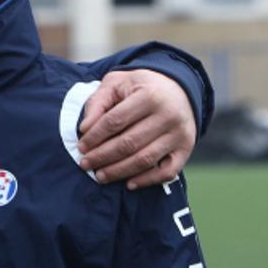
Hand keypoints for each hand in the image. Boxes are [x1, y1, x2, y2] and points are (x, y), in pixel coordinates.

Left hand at [77, 69, 195, 188]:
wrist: (178, 88)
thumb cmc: (140, 87)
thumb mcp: (116, 83)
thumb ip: (98, 102)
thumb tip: (84, 129)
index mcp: (149, 95)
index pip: (115, 121)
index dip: (95, 136)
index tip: (81, 147)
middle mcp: (168, 115)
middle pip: (129, 143)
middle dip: (102, 156)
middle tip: (85, 164)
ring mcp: (179, 134)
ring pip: (145, 159)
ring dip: (119, 171)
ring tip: (99, 176)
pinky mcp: (186, 148)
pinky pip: (168, 172)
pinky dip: (148, 180)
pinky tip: (129, 184)